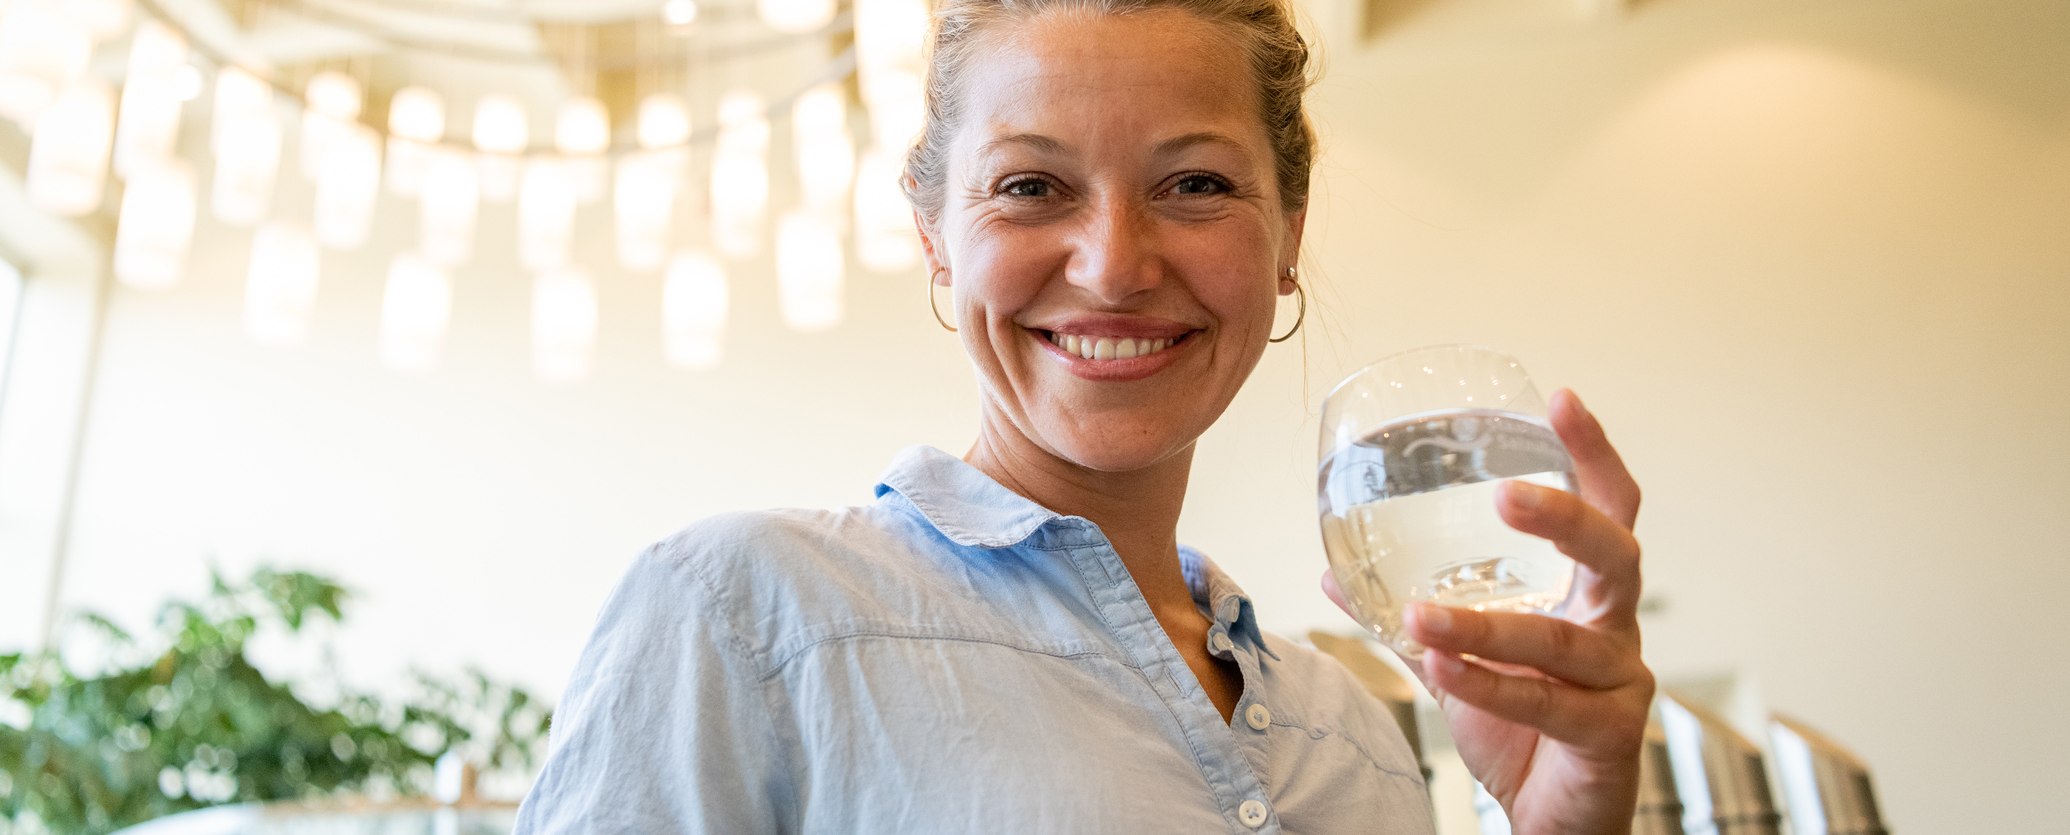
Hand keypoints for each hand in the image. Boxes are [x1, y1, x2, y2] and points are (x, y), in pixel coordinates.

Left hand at [1322, 388, 1652, 834]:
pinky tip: (1443, 668)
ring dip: (1487, 625)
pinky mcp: (1608, 734)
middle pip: (1616, 554)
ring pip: (1564, 639)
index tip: (1561, 400)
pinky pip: (1547, 702)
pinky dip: (1490, 684)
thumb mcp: (1459, 660)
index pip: (1608, 509)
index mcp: (1586, 594)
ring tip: (1425, 614)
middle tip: (1505, 496)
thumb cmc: (1523, 729)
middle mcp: (1613, 627)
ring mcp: (1618, 681)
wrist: (1553, 818)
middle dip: (1565, 518)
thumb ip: (1410, 616)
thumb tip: (1333, 574)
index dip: (1592, 455)